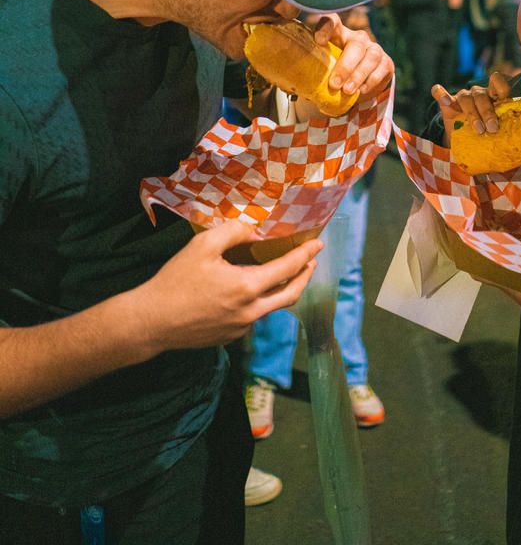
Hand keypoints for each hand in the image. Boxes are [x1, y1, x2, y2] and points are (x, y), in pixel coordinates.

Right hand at [137, 220, 322, 352]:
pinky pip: (254, 317)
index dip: (305, 254)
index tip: (318, 244)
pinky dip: (262, 301)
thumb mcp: (204, 245)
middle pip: (290, 294)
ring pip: (273, 307)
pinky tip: (252, 290)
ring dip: (285, 289)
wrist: (152, 321)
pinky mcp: (229, 337)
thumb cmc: (176, 281)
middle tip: (311, 261)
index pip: (288, 269)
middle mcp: (251, 312)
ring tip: (286, 273)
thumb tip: (256, 233)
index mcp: (248, 287)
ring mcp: (241, 328)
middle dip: (305, 276)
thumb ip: (235, 232)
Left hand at [313, 13, 393, 101]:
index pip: (332, 21)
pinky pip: (381, 70)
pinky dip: (371, 82)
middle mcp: (358, 38)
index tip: (319, 41)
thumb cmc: (333, 74)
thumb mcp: (322, 68)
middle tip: (334, 84)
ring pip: (370, 57)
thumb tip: (293, 78)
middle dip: (346, 65)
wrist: (357, 86)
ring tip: (347, 91)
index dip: (326, 27)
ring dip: (358, 75)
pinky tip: (361, 92)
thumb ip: (311, 68)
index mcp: (338, 35)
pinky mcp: (386, 63)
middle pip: (356, 43)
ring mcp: (374, 49)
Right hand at [431, 71, 510, 143]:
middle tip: (493, 128)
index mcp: (493, 95)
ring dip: (472, 114)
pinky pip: (440, 94)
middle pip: (481, 96)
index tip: (504, 98)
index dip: (501, 86)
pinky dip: (441, 95)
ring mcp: (462, 97)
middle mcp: (478, 93)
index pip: (497, 81)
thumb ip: (508, 125)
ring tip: (479, 130)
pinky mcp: (447, 104)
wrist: (468, 142)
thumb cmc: (488, 133)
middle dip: (488, 112)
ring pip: (465, 98)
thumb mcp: (500, 128)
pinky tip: (445, 100)